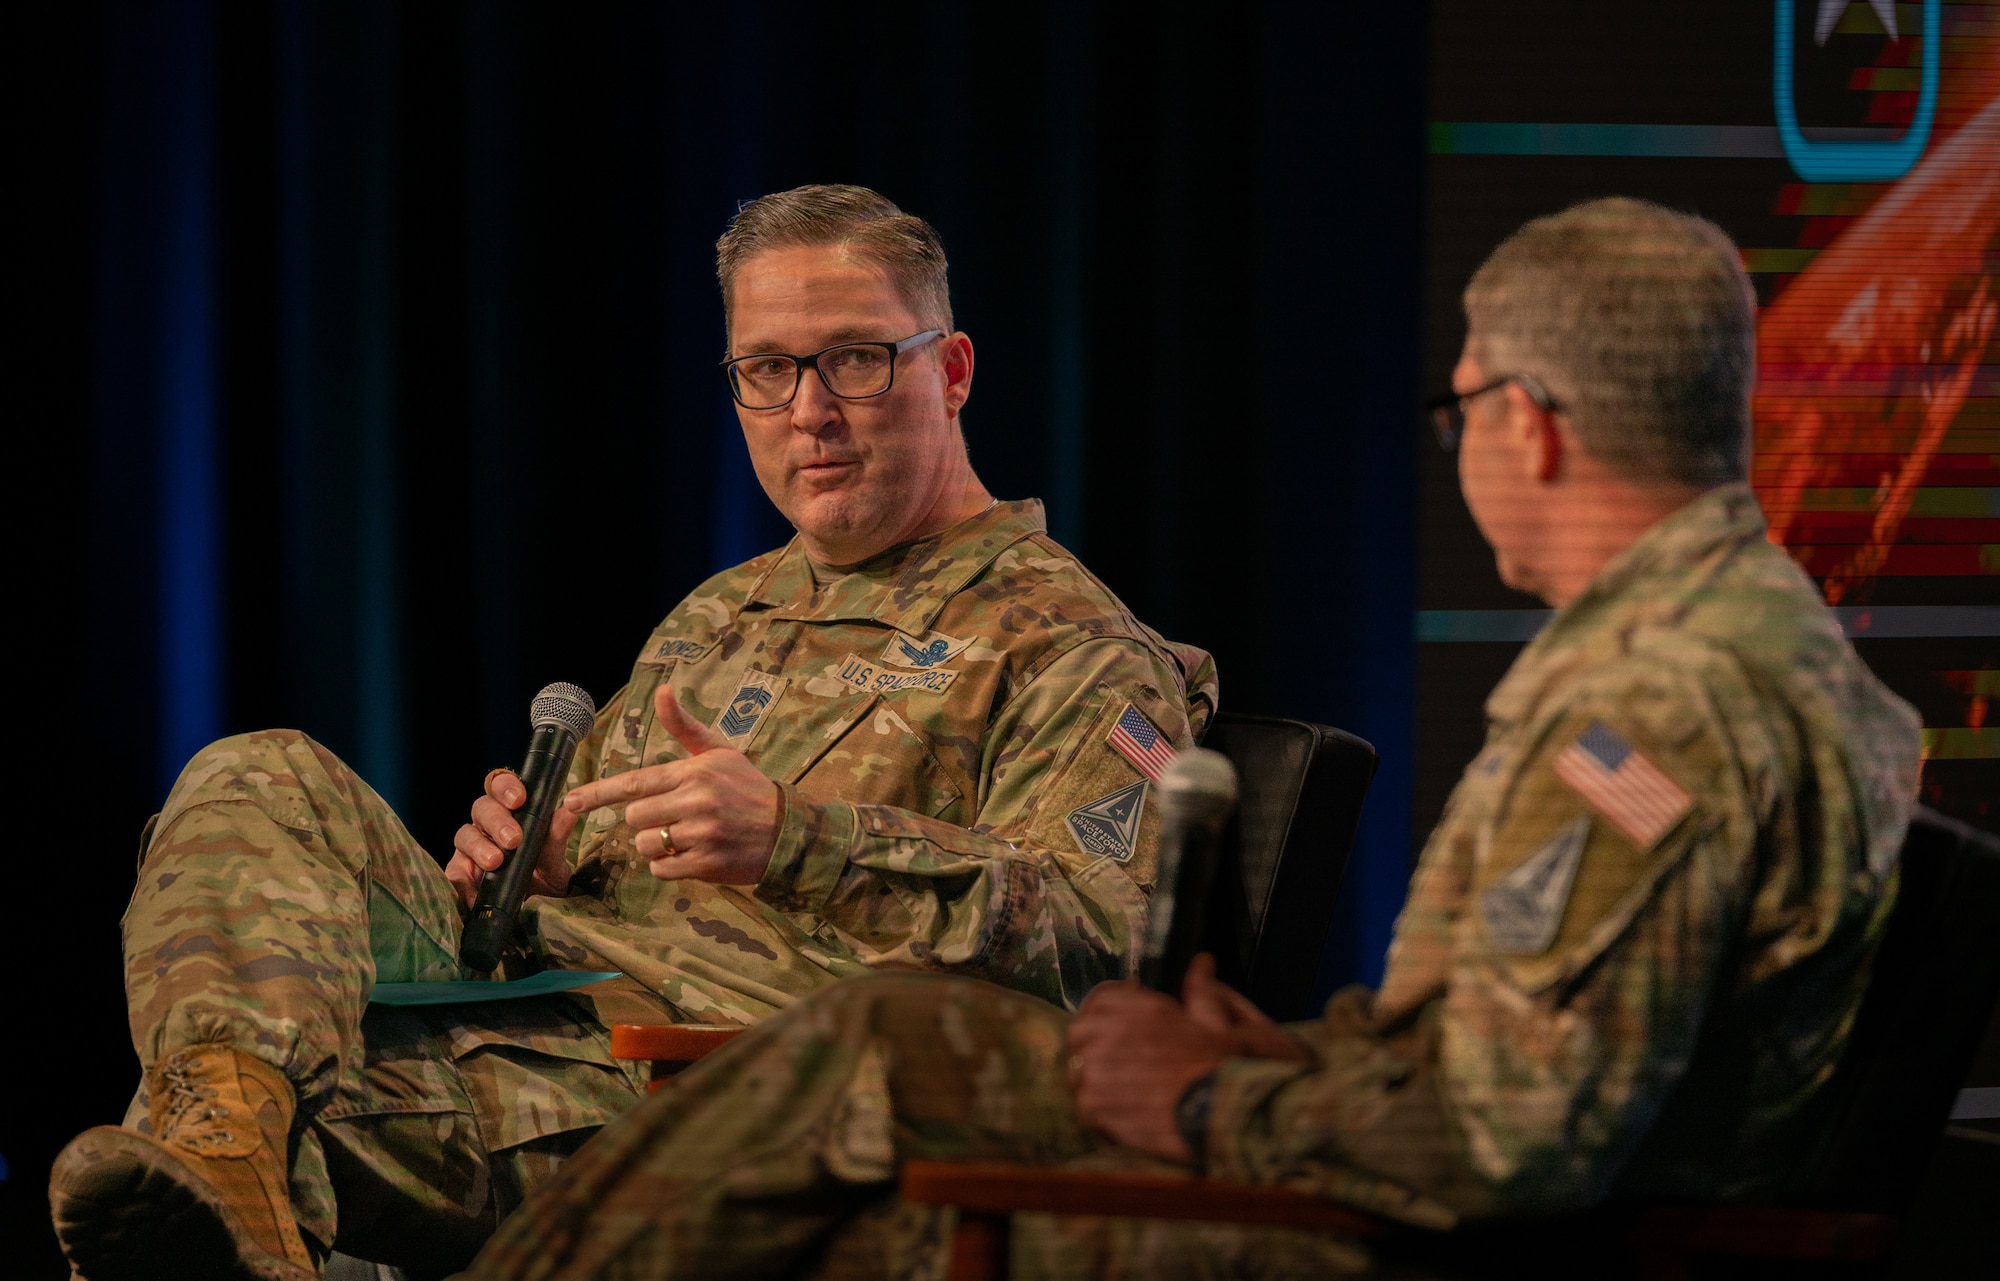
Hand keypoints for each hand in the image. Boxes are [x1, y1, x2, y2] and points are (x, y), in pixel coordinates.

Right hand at [446, 766, 580, 910]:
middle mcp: (486, 825)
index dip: (506, 787)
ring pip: (465, 835)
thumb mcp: (554, 861)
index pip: (502, 786)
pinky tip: (476, 890)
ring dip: (480, 846)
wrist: (534, 911)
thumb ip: (556, 839)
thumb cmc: (543, 876)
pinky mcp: (459, 873)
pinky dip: (463, 880)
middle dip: (497, 821)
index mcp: (510, 812)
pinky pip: (453, 872)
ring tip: (496, 862)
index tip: (519, 799)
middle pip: (482, 808)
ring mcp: (469, 848)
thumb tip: (567, 814)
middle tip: (513, 839)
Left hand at [561, 685, 780, 885]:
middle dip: (646, 819)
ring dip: (656, 845)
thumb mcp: (718, 751)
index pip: (634, 783)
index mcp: (693, 772)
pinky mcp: (707, 864)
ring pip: (646, 844)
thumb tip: (661, 690)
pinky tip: (691, 855)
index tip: (570, 801)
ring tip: (684, 837)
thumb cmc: (747, 787)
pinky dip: (669, 866)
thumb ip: (683, 726)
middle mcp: (696, 801)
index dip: (598, 794)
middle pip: (635, 817)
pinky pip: (662, 869)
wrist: (788, 831)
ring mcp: (701, 834)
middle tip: (673, 816)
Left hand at [1065, 955, 1311, 1162]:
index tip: (1110, 1030)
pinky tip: (1124, 1122)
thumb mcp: (1223, 1021)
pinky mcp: (1098, 1104)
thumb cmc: (1233, 1068)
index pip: (1100, 999)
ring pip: (1077, 1072)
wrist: (1230, 1113)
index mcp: (1145, 1009)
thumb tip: (1202, 962)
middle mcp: (1117, 1031)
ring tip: (1122, 1100)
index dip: (1102, 1014)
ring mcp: (1102, 1068)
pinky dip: (1101, 1117)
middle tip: (1114, 1070)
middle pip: (1078, 1035)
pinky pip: (1084, 1107)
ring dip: (1096, 1084)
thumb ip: (1203, 992)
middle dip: (1090, 1049)